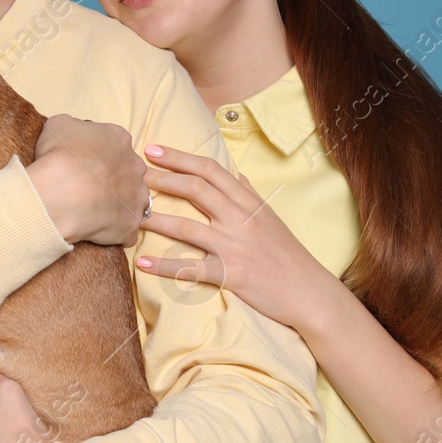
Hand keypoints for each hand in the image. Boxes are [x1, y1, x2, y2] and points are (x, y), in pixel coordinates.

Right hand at [26, 114, 148, 246]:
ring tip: (93, 211)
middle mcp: (135, 166)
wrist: (59, 194)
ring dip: (118, 205)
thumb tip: (77, 131)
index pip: (115, 144)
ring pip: (133, 201)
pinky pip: (126, 230)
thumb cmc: (58, 156)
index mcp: (119, 139)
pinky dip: (114, 232)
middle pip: (129, 172)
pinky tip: (95, 229)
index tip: (85, 163)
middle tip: (89, 188)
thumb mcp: (59, 125)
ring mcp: (137, 197)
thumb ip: (74, 125)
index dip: (99, 155)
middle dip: (114, 179)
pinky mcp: (132, 225)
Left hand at [134, 143, 337, 332]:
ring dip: (156, 220)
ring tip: (131, 214)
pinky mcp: (231, 275)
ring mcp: (235, 247)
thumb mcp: (272, 219)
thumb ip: (250, 195)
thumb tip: (237, 174)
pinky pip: (192, 270)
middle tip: (134, 173)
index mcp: (249, 202)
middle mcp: (241, 219)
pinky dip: (165, 266)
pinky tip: (142, 264)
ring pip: (188, 227)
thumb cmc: (289, 255)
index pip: (211, 170)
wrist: (310, 292)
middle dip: (162, 178)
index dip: (180, 157)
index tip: (153, 149)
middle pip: (196, 189)